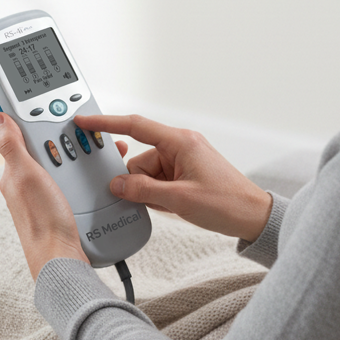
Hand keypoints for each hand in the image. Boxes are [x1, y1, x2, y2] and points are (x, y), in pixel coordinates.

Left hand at [0, 112, 88, 279]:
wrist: (63, 261)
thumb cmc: (42, 221)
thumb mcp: (25, 176)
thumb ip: (12, 146)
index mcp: (15, 173)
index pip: (26, 136)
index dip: (41, 123)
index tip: (60, 113)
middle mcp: (29, 184)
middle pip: (50, 149)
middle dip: (70, 140)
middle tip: (89, 137)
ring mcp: (46, 196)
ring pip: (67, 165)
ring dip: (84, 157)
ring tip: (101, 153)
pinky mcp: (63, 207)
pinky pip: (77, 183)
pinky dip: (89, 176)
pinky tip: (100, 176)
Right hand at [74, 113, 272, 242]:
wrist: (254, 217)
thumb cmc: (228, 203)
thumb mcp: (179, 199)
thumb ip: (143, 190)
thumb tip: (117, 185)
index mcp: (180, 141)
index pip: (135, 126)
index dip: (107, 123)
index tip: (85, 122)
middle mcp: (179, 146)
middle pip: (138, 159)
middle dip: (138, 181)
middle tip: (151, 197)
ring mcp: (182, 160)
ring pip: (145, 174)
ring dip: (150, 192)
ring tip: (172, 205)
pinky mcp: (184, 174)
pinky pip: (157, 181)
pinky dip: (158, 195)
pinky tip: (173, 206)